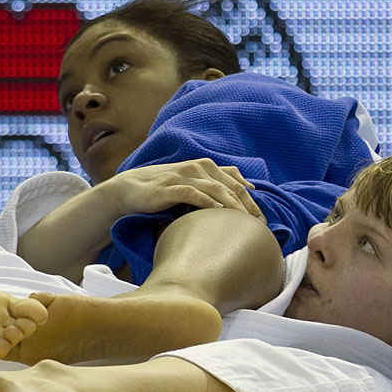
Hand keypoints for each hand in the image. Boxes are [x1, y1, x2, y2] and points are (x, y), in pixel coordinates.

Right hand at [97, 158, 262, 222]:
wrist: (129, 189)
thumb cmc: (163, 188)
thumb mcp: (191, 182)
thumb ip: (216, 181)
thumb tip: (247, 186)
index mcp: (205, 166)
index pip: (236, 182)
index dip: (251, 200)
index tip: (262, 220)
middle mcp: (197, 168)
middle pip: (230, 186)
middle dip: (247, 206)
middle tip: (258, 225)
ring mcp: (183, 176)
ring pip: (215, 188)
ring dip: (232, 205)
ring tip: (244, 222)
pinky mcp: (169, 188)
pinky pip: (192, 193)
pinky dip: (206, 201)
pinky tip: (216, 212)